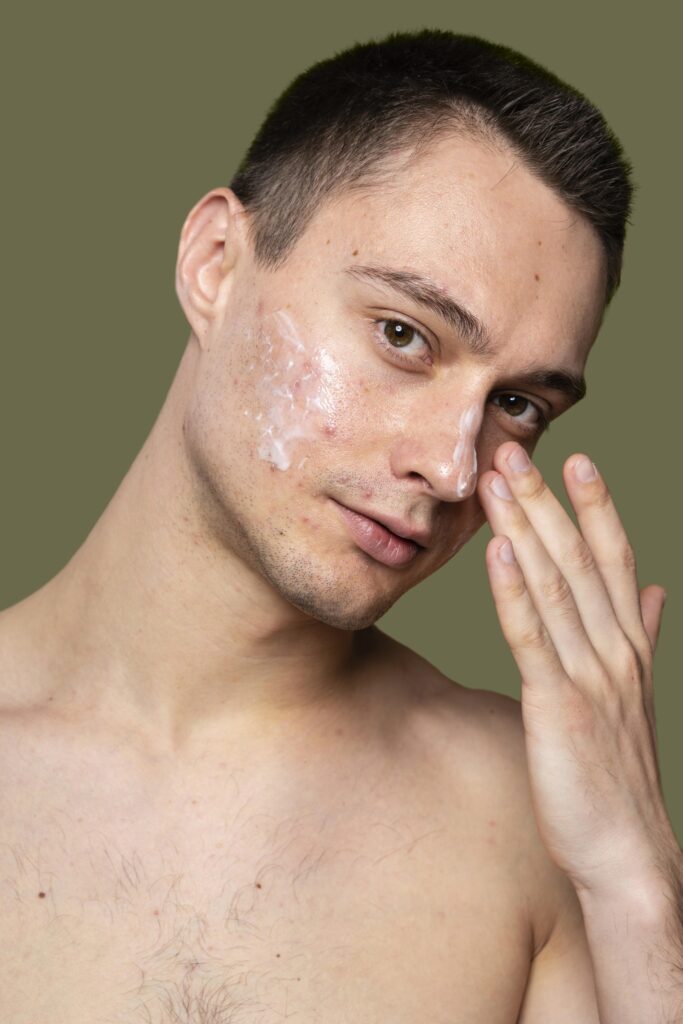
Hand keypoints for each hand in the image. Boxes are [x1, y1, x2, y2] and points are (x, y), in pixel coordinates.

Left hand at [478, 442, 678, 897]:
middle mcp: (614, 648)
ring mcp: (590, 674)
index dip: (595, 507)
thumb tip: (652, 589)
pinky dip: (515, 592)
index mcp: (629, 644)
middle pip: (579, 559)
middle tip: (514, 448)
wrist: (629, 851)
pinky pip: (534, 637)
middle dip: (547, 500)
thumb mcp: (636, 693)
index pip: (613, 559)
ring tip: (499, 481)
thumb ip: (643, 634)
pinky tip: (498, 552)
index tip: (577, 459)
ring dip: (526, 528)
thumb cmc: (621, 773)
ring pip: (554, 585)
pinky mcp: (559, 705)